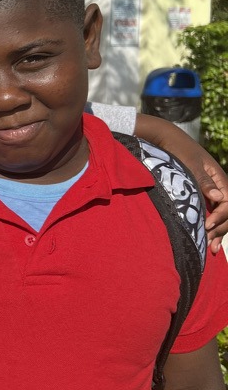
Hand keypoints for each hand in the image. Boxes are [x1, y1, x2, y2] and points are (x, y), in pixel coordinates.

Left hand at [134, 112, 227, 251]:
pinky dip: (211, 227)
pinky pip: (212, 214)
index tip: (207, 225)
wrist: (167, 140)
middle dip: (221, 228)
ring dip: (218, 232)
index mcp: (220, 178)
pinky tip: (207, 241)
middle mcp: (218, 187)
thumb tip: (218, 198)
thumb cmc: (178, 150)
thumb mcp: (190, 165)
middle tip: (208, 242)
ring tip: (210, 249)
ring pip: (221, 216)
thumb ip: (204, 182)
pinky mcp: (202, 196)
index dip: (221, 216)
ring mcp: (211, 192)